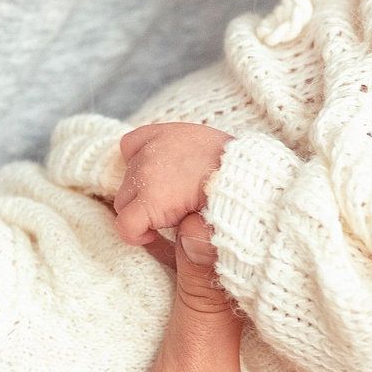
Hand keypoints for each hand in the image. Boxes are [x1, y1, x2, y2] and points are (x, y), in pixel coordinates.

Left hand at [110, 122, 230, 245]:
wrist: (248, 177)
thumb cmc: (240, 171)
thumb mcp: (214, 151)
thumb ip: (192, 160)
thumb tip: (181, 184)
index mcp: (166, 134)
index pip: (131, 145)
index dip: (140, 168)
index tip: (158, 185)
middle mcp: (151, 149)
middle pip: (128, 179)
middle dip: (145, 195)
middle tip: (173, 207)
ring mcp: (146, 173)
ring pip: (124, 202)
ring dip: (143, 213)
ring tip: (172, 219)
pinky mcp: (149, 200)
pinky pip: (127, 224)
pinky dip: (136, 234)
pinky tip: (154, 237)